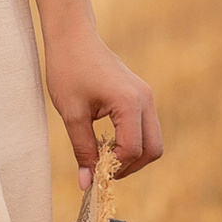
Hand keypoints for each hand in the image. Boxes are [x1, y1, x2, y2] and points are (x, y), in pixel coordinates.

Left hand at [42, 27, 162, 183]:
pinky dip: (132, 142)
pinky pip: (146, 128)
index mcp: (129, 103)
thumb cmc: (68, 70)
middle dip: (129, 167)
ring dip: (132, 156)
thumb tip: (87, 183)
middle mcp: (145, 100)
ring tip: (102, 156)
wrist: (73, 37)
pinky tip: (107, 142)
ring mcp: (146, 97)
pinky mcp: (142, 96)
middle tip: (102, 170)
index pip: (132, 150)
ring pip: (153, 141)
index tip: (92, 172)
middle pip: (153, 150)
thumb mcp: (72, 114)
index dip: (113, 168)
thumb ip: (82, 150)